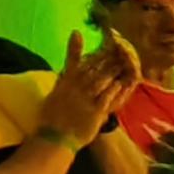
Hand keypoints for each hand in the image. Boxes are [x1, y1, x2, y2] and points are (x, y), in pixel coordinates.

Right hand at [41, 29, 138, 147]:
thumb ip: (62, 82)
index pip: (71, 62)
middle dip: (103, 58)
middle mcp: (73, 89)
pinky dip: (113, 89)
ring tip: (122, 62)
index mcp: (63, 84)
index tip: (79, 35)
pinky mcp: (95, 112)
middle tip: (114, 48)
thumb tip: (67, 70)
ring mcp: (84, 100)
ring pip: (100, 81)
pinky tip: (120, 82)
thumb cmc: (52, 118)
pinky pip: (106, 98)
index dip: (75, 48)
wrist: (55, 138)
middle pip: (90, 69)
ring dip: (112, 71)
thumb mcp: (53, 95)